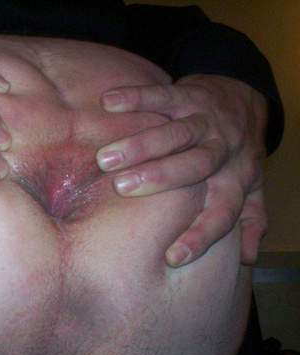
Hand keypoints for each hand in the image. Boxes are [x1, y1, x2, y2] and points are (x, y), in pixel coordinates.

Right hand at [95, 74, 268, 265]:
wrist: (246, 101)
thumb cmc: (237, 156)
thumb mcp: (250, 190)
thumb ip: (249, 220)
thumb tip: (249, 258)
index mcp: (234, 181)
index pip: (222, 213)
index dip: (202, 235)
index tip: (173, 257)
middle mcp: (221, 151)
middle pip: (195, 166)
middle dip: (160, 176)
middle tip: (122, 188)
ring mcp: (204, 121)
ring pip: (176, 132)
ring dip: (141, 143)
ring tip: (106, 157)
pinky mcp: (188, 94)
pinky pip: (163, 94)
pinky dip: (135, 97)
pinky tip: (108, 103)